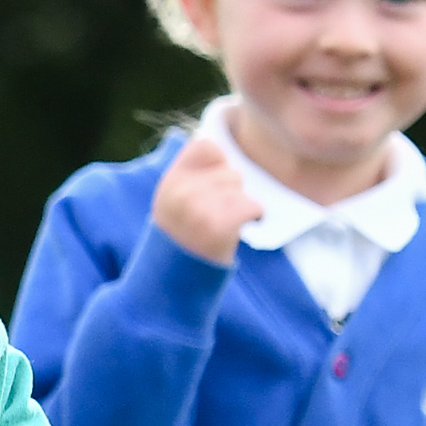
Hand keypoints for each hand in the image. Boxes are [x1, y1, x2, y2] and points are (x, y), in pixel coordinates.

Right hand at [148, 122, 253, 264]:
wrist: (175, 281)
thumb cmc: (183, 239)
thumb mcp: (174, 201)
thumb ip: (192, 173)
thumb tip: (219, 143)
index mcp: (170, 182)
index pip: (206, 147)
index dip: (218, 164)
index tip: (214, 187)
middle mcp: (179, 192)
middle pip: (229, 172)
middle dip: (231, 191)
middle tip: (217, 215)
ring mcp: (197, 208)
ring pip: (240, 188)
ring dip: (242, 205)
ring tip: (226, 223)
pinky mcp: (216, 225)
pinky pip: (250, 206)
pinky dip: (255, 216)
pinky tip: (245, 226)